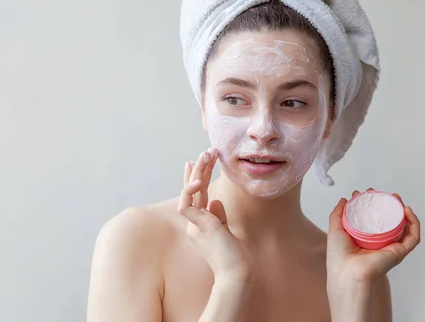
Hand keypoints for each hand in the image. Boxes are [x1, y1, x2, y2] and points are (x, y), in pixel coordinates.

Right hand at [177, 149, 253, 282]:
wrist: (238, 273)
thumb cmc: (236, 257)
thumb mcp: (228, 231)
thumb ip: (219, 216)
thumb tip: (215, 201)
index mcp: (202, 224)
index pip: (197, 195)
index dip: (197, 177)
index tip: (198, 160)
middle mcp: (195, 222)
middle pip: (194, 190)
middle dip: (199, 169)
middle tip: (206, 152)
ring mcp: (194, 224)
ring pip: (190, 192)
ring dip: (197, 172)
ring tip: (206, 155)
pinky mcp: (196, 226)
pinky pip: (186, 204)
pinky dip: (190, 191)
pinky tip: (198, 180)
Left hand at [326, 188, 420, 286]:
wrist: (347, 272)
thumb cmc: (339, 256)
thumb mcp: (335, 229)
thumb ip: (338, 214)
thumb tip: (344, 200)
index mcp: (367, 239)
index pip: (373, 219)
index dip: (372, 204)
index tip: (365, 193)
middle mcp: (380, 243)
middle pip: (389, 221)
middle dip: (389, 205)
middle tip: (384, 194)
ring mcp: (391, 247)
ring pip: (404, 227)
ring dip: (404, 212)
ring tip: (397, 199)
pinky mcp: (399, 252)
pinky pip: (413, 237)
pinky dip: (414, 224)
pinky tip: (408, 212)